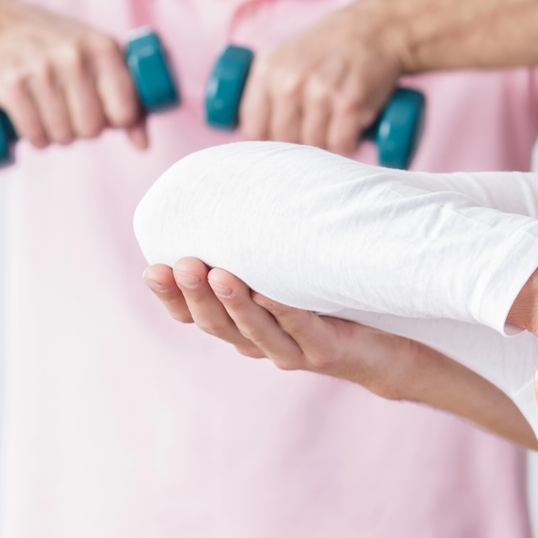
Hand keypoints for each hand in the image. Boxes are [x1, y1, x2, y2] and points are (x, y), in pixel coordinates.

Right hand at [0, 2, 146, 149]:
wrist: (3, 27)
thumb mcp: (102, 58)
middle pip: (92, 128)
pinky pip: (33, 133)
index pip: (124, 112)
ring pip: (62, 135)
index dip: (118, 121)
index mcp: (104, 48)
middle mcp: (73, 56)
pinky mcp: (10, 83)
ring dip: (61, 136)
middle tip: (78, 116)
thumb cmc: (64, 48)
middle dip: (86, 130)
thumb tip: (143, 145)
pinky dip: (37, 139)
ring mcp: (39, 69)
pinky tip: (37, 127)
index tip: (109, 114)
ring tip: (57, 119)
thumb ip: (131, 97)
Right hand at [145, 257, 417, 388]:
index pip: (193, 318)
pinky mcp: (324, 351)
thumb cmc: (331, 303)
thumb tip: (240, 186)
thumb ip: (262, 251)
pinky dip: (283, 310)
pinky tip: (270, 291)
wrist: (385, 350)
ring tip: (215, 273)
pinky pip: (301, 328)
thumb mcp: (289, 276)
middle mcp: (259, 343)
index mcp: (241, 327)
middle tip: (180, 265)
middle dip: (194, 295)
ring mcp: (291, 351)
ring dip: (231, 303)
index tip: (151, 269)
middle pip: (216, 324)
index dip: (171, 298)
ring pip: (252, 329)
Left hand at [238, 0, 407, 153]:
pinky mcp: (349, 102)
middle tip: (317, 125)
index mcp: (267, 70)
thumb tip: (254, 135)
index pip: (254, 128)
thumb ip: (267, 88)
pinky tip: (352, 126)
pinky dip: (348, 142)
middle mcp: (289, 82)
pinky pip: (341, 143)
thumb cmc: (331, 46)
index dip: (269, 138)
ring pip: (314, 145)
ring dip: (327, 142)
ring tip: (337, 122)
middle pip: (284, 140)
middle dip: (301, 140)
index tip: (283, 135)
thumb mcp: (287, 56)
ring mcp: (320, 93)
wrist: (378, 28)